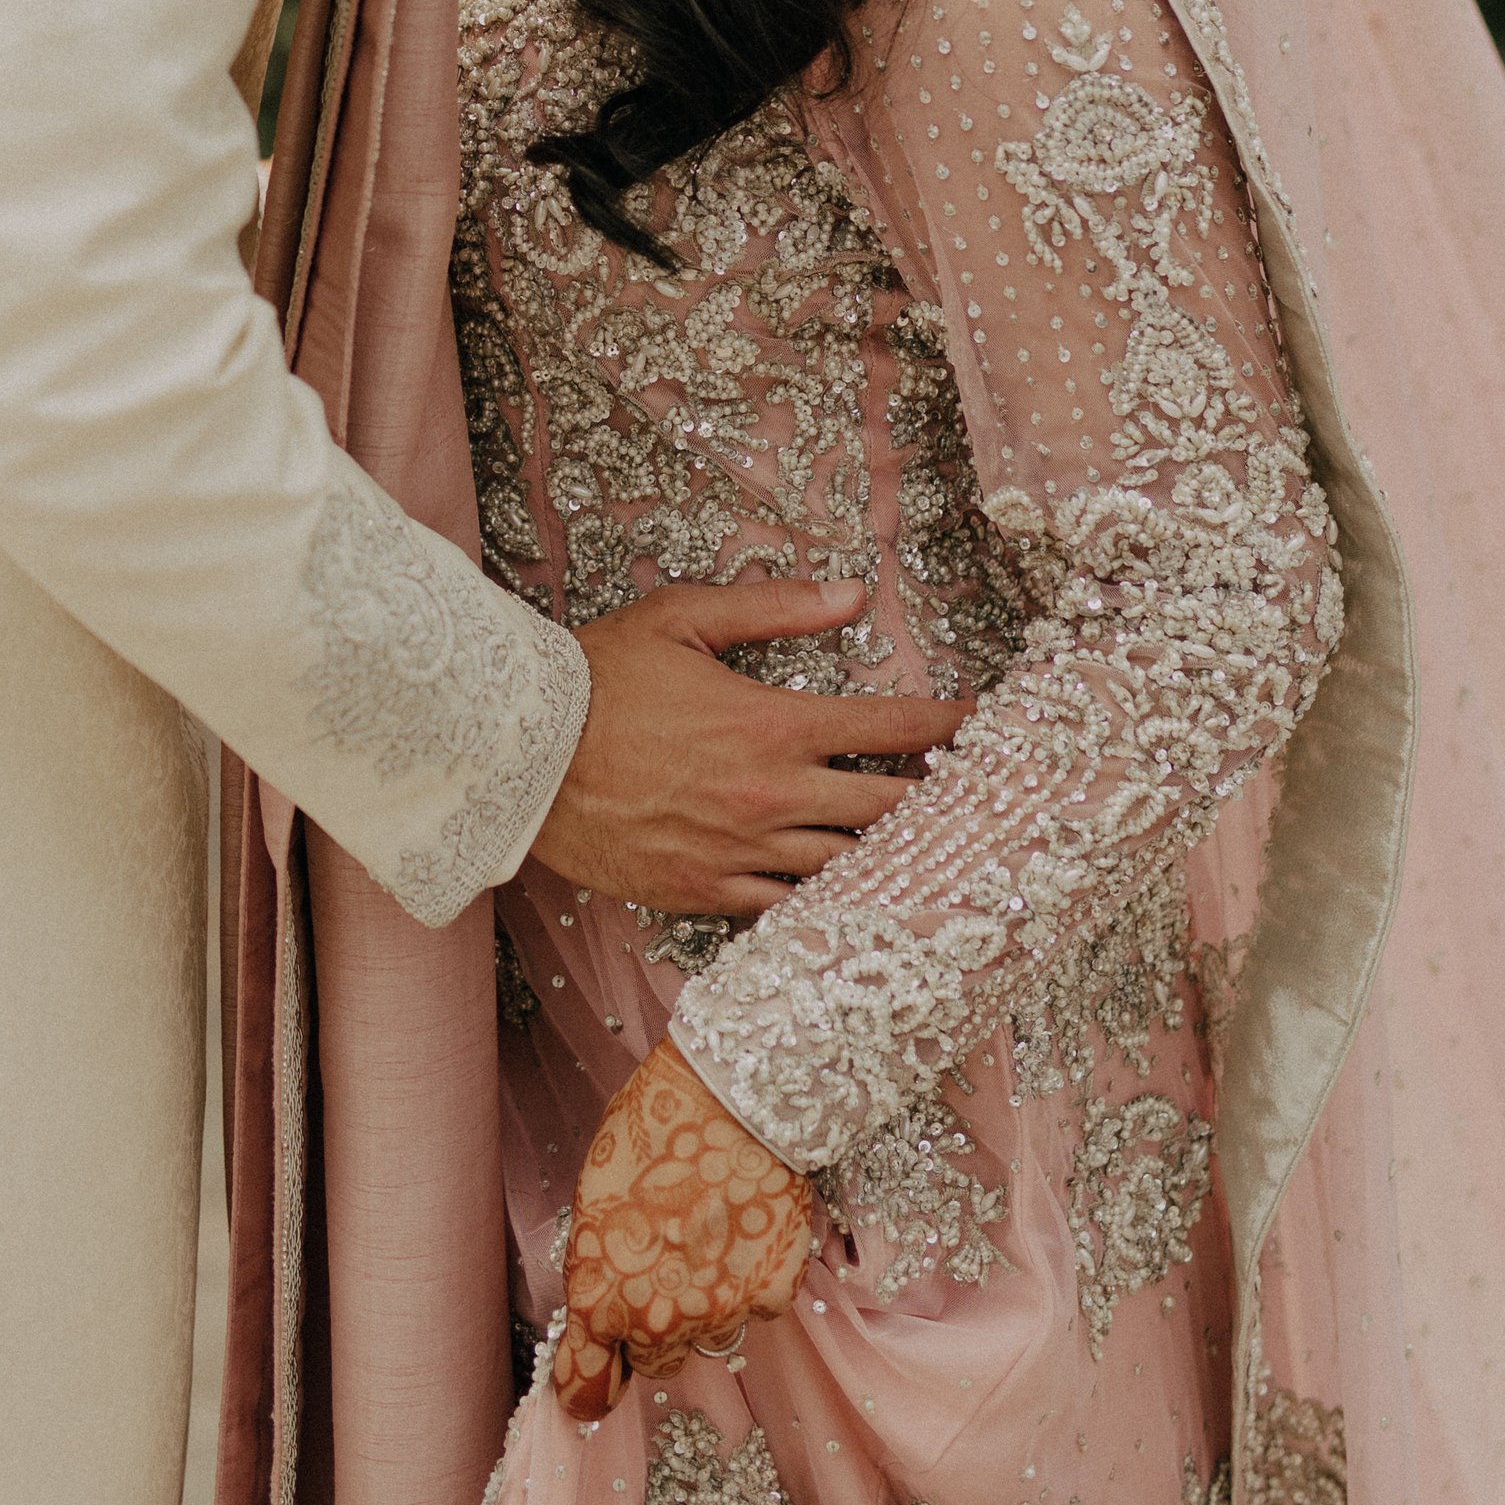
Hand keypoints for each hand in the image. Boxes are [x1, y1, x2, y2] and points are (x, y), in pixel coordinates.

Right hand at [534, 575, 968, 918]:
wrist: (518, 754)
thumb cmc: (597, 676)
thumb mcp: (683, 618)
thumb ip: (774, 608)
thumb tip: (850, 593)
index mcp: (773, 725)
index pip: (890, 730)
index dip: (949, 727)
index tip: (986, 726)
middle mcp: (769, 797)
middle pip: (889, 811)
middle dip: (940, 803)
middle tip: (980, 801)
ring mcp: (739, 853)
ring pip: (846, 869)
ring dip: (891, 860)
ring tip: (932, 856)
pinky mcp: (703, 893)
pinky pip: (785, 911)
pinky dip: (823, 904)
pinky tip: (849, 898)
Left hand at [551, 1036, 814, 1419]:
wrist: (730, 1095)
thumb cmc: (650, 1132)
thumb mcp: (595, 1201)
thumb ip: (597, 1273)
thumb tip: (599, 1313)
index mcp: (599, 1297)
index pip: (585, 1387)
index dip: (588, 1388)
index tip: (593, 1386)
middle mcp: (658, 1319)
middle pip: (656, 1362)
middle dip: (656, 1327)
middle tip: (665, 1268)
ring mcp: (720, 1312)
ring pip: (711, 1336)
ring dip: (707, 1303)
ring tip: (709, 1233)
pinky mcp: (772, 1292)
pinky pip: (758, 1307)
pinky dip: (754, 1279)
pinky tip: (746, 1227)